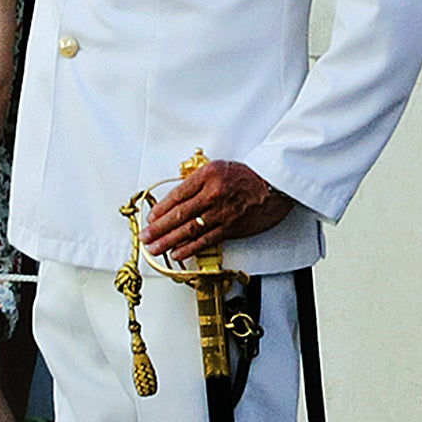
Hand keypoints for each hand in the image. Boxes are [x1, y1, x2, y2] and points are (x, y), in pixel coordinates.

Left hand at [140, 160, 294, 260]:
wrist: (276, 186)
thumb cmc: (249, 176)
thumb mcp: (220, 168)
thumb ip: (198, 182)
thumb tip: (177, 199)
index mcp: (208, 175)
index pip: (178, 194)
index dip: (161, 209)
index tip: (150, 218)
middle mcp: (214, 193)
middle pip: (180, 214)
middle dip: (159, 228)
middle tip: (146, 237)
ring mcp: (222, 212)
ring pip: (190, 229)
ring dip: (169, 241)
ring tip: (155, 248)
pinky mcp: (231, 227)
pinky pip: (206, 240)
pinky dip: (189, 248)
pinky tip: (178, 253)